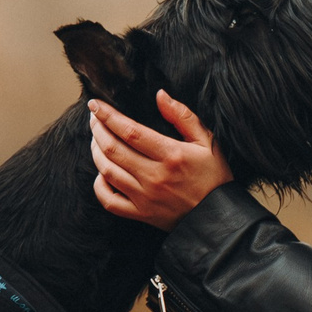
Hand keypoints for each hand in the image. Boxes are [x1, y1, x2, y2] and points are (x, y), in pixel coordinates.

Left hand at [90, 91, 233, 230]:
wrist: (218, 216)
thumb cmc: (214, 176)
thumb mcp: (207, 141)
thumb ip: (182, 116)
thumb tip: (160, 95)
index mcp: (171, 155)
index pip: (130, 131)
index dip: (108, 116)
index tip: (96, 105)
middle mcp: (154, 176)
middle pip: (113, 149)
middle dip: (98, 129)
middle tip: (93, 118)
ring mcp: (145, 197)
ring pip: (108, 171)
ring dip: (96, 152)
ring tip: (95, 139)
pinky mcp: (141, 214)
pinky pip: (109, 201)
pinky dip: (99, 186)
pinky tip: (101, 173)